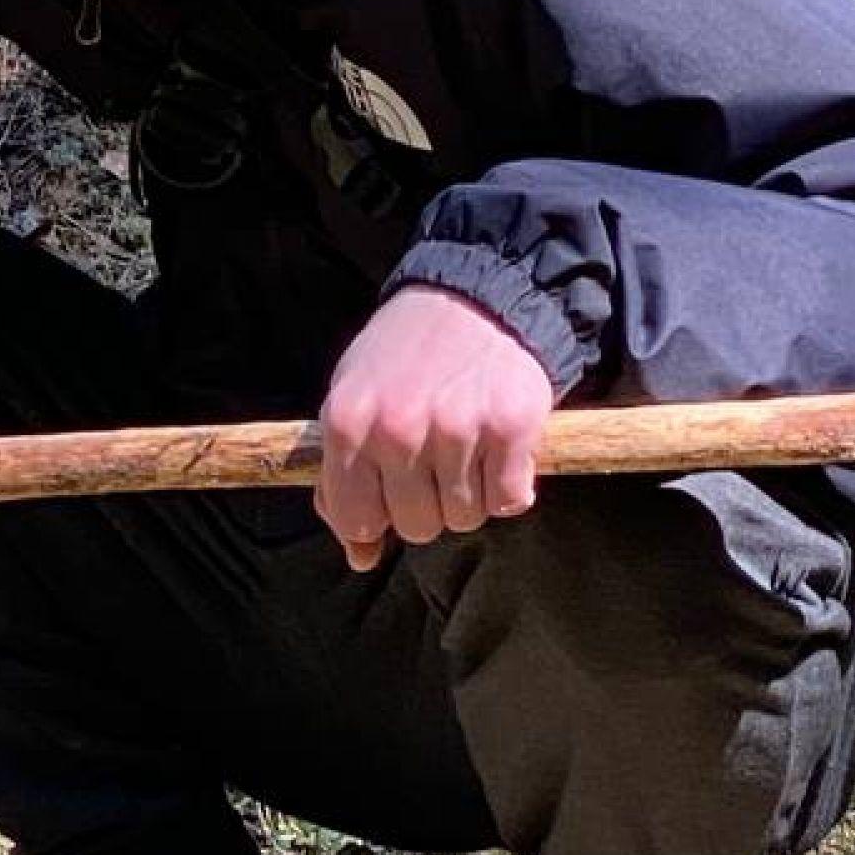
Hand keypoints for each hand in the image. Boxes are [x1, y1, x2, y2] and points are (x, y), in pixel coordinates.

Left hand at [316, 286, 554, 573]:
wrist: (476, 297)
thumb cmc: (405, 358)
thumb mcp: (353, 403)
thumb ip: (343, 479)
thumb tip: (359, 557)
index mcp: (348, 424)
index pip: (356, 520)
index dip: (375, 518)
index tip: (389, 494)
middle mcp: (398, 429)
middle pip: (416, 527)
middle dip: (427, 505)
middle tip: (434, 462)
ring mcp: (457, 429)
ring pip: (465, 518)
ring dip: (470, 495)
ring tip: (466, 446)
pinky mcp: (512, 427)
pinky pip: (510, 502)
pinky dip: (510, 486)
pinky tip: (498, 449)